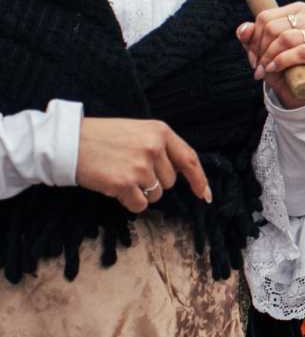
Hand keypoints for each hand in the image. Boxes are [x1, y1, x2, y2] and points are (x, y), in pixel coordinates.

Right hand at [75, 117, 210, 212]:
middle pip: (170, 182)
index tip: (204, 195)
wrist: (69, 142)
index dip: (199, 180)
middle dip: (154, 183)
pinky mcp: (124, 183)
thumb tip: (180, 173)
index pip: (190, 159)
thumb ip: (160, 147)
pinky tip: (115, 188)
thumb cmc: (103, 137)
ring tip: (120, 175)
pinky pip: (140, 205)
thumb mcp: (138, 131)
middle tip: (129, 171)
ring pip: (156, 195)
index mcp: (160, 131)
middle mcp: (154, 147)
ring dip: (140, 192)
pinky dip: (130, 202)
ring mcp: (140, 166)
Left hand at [236, 1, 304, 104]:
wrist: (298, 88)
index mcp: (298, 11)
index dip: (253, 38)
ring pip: (286, 38)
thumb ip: (249, 35)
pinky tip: (274, 69)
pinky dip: (282, 62)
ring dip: (269, 57)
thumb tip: (245, 29)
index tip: (253, 54)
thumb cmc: (280, 63)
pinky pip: (299, 52)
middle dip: (260, 49)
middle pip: (273, 28)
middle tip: (258, 65)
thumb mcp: (260, 48)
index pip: (266, 17)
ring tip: (265, 68)